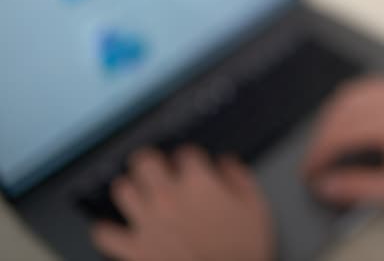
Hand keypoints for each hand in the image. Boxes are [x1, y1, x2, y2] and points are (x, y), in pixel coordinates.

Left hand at [91, 147, 273, 260]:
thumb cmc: (242, 251)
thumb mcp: (256, 209)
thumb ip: (240, 178)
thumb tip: (226, 163)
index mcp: (198, 183)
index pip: (186, 153)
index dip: (192, 158)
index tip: (195, 166)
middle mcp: (167, 196)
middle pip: (145, 161)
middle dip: (153, 161)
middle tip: (159, 169)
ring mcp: (146, 222)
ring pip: (122, 189)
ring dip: (132, 188)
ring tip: (140, 193)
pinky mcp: (133, 250)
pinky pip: (105, 235)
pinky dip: (107, 230)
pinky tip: (115, 228)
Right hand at [302, 77, 383, 205]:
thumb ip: (360, 186)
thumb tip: (329, 185)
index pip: (337, 136)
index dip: (317, 156)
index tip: (310, 173)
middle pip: (339, 113)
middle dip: (321, 138)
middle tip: (316, 163)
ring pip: (350, 96)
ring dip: (332, 117)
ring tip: (327, 142)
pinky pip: (367, 87)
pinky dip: (350, 101)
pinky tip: (350, 115)